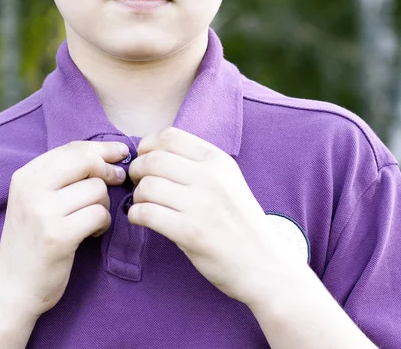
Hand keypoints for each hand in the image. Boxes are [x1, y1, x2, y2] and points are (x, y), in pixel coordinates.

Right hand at [0, 140, 127, 318]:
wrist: (12, 286)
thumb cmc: (33, 239)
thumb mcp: (36, 199)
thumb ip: (63, 174)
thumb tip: (109, 153)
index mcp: (25, 176)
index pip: (72, 148)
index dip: (101, 148)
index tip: (120, 153)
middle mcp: (31, 189)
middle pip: (86, 161)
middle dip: (108, 169)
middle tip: (117, 179)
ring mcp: (43, 213)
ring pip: (97, 189)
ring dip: (104, 204)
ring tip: (92, 218)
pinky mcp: (59, 236)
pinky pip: (99, 214)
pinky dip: (103, 223)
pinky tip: (92, 232)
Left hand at [127, 127, 305, 307]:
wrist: (265, 265)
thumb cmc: (239, 223)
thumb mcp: (227, 181)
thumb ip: (197, 164)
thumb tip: (153, 153)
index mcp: (218, 160)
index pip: (170, 135)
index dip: (148, 145)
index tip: (144, 159)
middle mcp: (210, 177)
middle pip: (153, 159)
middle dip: (137, 170)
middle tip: (138, 183)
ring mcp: (202, 204)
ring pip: (147, 186)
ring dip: (137, 196)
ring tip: (142, 204)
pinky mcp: (191, 232)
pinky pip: (147, 213)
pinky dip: (135, 215)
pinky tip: (140, 219)